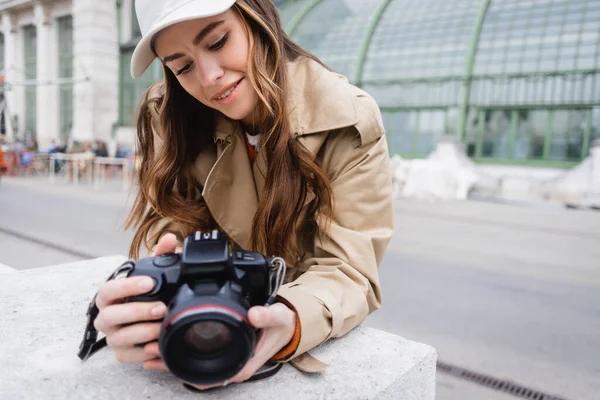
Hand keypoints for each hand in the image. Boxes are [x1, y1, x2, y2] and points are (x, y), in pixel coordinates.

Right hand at [93, 233, 178, 364]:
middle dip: (137, 312)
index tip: (149, 283)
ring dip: (143, 333)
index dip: (127, 287)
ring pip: (119, 338)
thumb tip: (169, 239)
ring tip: (162, 327)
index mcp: (110, 296)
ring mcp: (113, 336)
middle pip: (111, 316)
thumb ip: (161, 255)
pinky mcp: (122, 353)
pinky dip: (143, 354)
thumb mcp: (154, 274)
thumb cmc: (147, 293)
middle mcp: (106, 317)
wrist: (148, 318)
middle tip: (161, 307)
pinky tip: (159, 347)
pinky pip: (127, 357)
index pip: (108, 290)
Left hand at [145, 293, 296, 390]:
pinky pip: (200, 359)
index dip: (183, 372)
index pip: (207, 378)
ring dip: (173, 360)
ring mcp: (227, 362)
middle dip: (171, 365)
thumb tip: (253, 314)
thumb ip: (266, 315)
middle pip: (195, 374)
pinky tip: (169, 343)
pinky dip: (183, 353)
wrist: (287, 325)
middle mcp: (231, 368)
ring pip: (195, 368)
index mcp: (241, 365)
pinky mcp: (224, 354)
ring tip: (150, 349)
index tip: (164, 359)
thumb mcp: (278, 318)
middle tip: (148, 350)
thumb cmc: (281, 325)